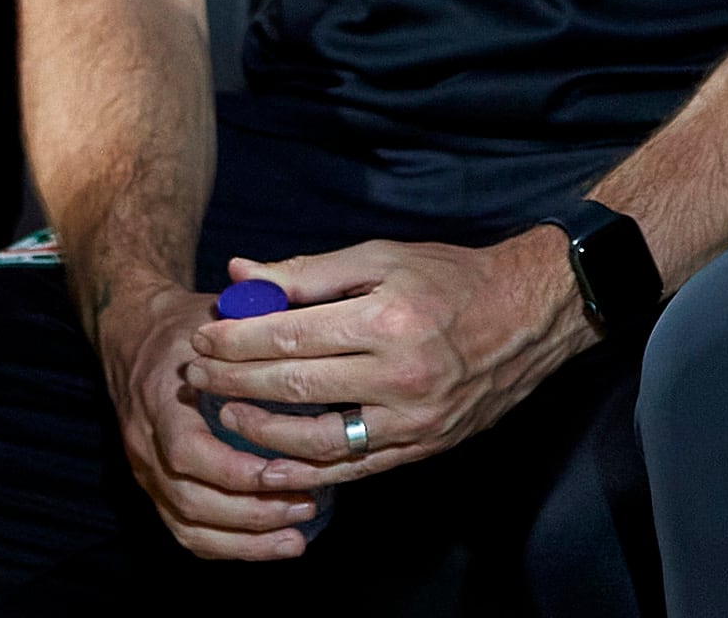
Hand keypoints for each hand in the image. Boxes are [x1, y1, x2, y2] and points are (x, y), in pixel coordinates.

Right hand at [93, 276, 323, 559]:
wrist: (133, 333)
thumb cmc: (189, 325)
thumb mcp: (217, 315)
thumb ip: (255, 322)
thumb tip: (303, 317)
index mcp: (162, 401)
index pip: (188, 451)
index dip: (235, 470)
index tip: (285, 471)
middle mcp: (146, 443)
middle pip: (190, 500)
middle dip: (251, 513)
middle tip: (307, 504)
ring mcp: (147, 470)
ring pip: (186, 524)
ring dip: (243, 539)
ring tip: (297, 536)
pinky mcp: (157, 485)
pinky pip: (184, 529)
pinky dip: (227, 545)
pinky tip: (270, 545)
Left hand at [181, 231, 589, 489]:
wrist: (532, 316)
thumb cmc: (452, 279)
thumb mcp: (384, 258)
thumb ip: (309, 272)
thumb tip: (240, 276)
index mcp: (387, 318)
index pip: (288, 336)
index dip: (234, 340)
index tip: (202, 337)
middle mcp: (400, 373)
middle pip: (292, 387)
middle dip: (232, 382)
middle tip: (196, 376)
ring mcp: (413, 417)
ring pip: (316, 440)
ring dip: (260, 432)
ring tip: (226, 415)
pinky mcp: (423, 445)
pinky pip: (353, 466)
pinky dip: (306, 468)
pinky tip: (273, 460)